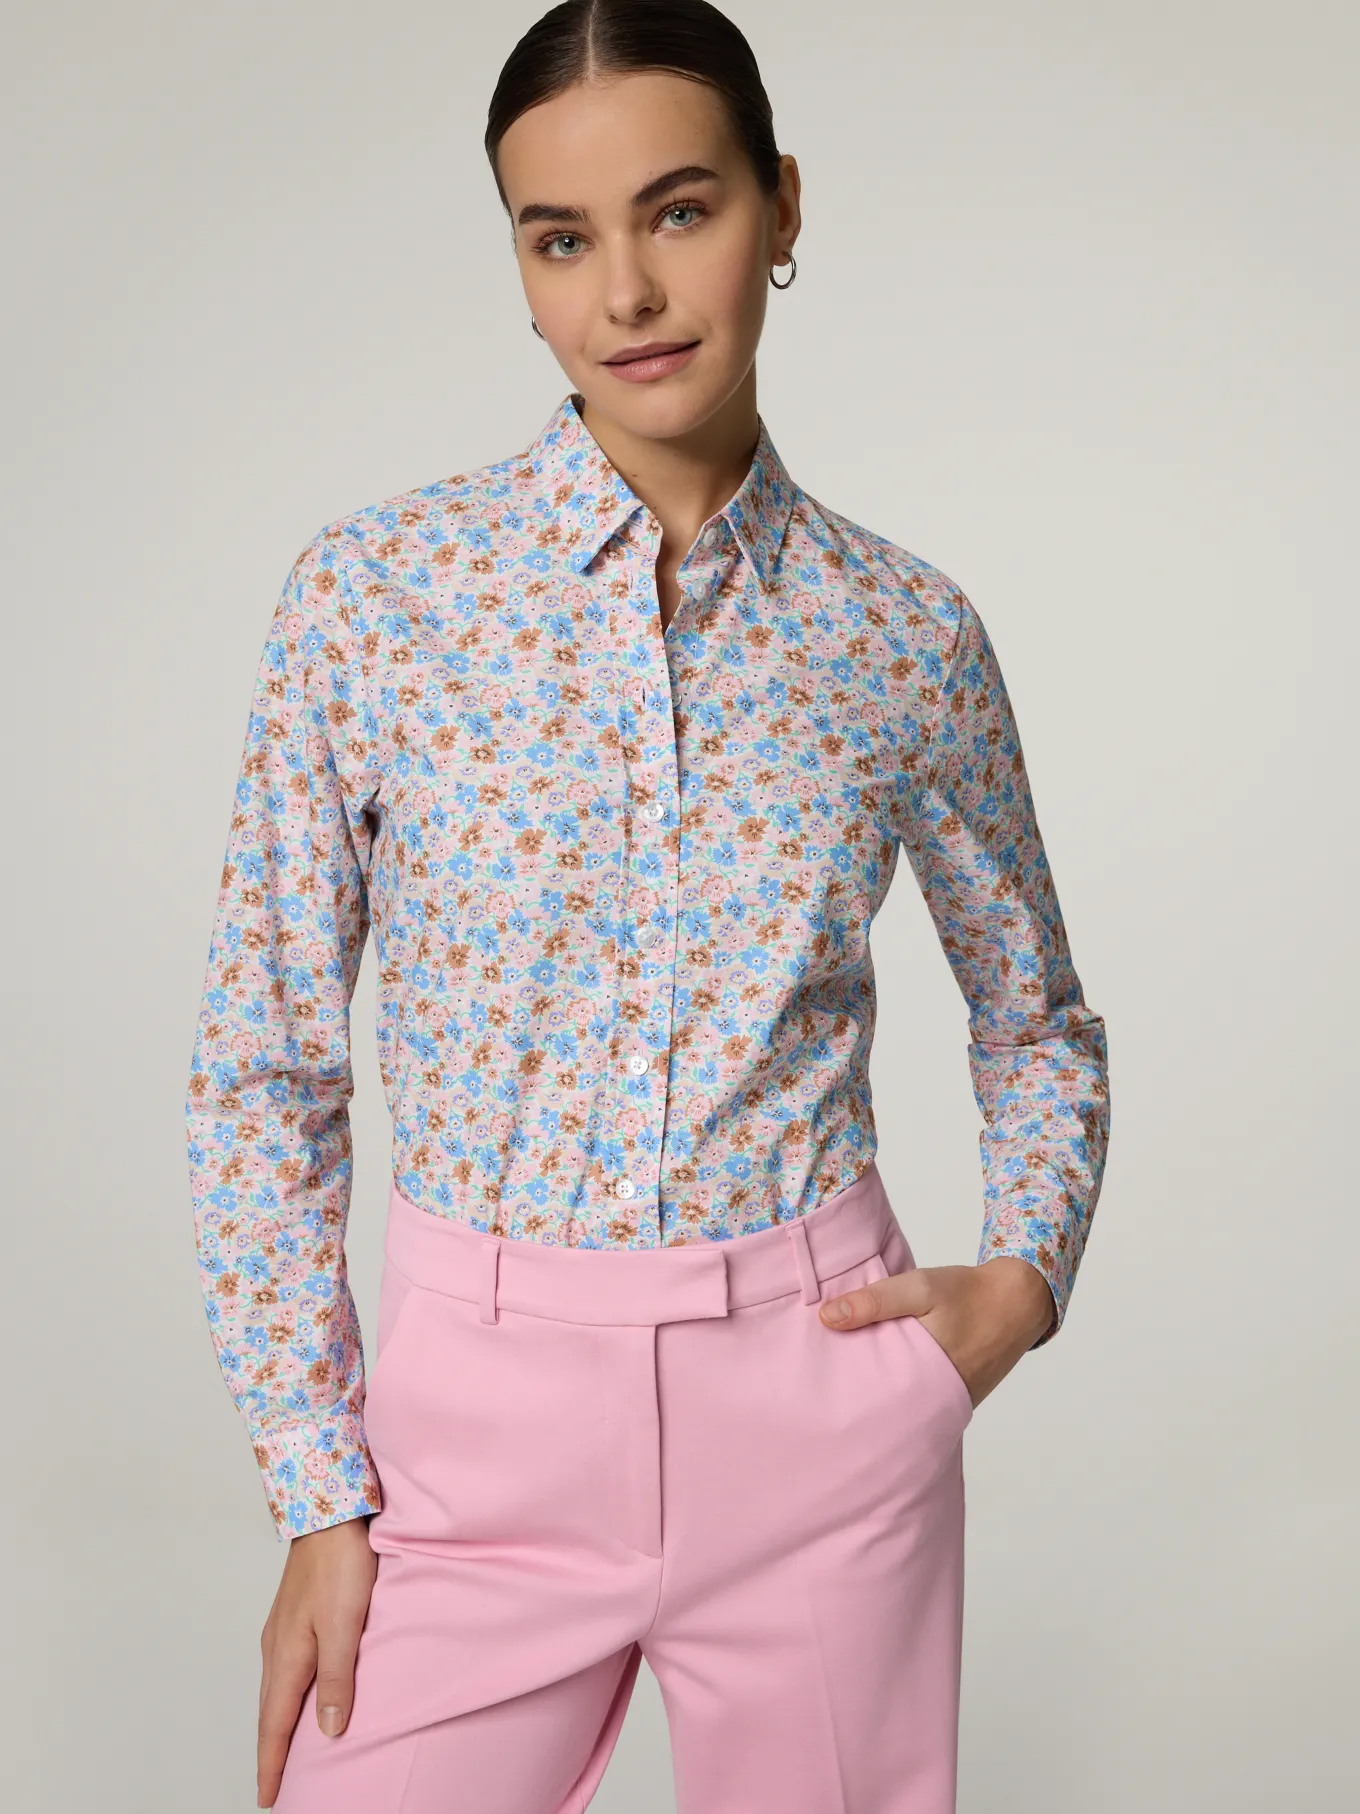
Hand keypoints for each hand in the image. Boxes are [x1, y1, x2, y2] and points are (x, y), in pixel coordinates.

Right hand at [257, 1516, 377, 1807]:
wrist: (330, 1514)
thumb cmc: (341, 1565)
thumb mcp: (346, 1625)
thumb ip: (337, 1679)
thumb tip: (328, 1732)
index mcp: (287, 1656)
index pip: (275, 1726)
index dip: (273, 1765)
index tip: (269, 1799)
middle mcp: (276, 1648)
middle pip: (270, 1713)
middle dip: (270, 1752)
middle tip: (273, 1786)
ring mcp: (281, 1631)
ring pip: (276, 1691)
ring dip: (277, 1725)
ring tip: (283, 1751)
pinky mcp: (292, 1617)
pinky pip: (284, 1670)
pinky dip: (286, 1696)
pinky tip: (297, 1695)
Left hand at [818, 1257, 1055, 1406]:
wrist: (1019, 1300)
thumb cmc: (967, 1294)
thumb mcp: (919, 1288)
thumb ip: (874, 1302)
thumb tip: (826, 1318)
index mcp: (925, 1376)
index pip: (874, 1398)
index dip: (845, 1395)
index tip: (816, 1386)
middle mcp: (938, 1398)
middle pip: (886, 1404)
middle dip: (858, 1398)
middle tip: (823, 1387)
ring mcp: (949, 1400)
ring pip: (904, 1400)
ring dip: (881, 1390)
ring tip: (845, 1380)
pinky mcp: (956, 1394)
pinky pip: (922, 1394)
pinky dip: (903, 1384)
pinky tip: (882, 1370)